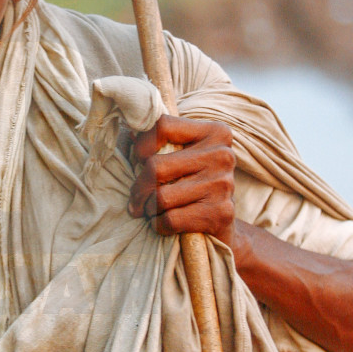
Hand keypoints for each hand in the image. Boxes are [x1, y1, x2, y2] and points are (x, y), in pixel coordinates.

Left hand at [128, 114, 235, 244]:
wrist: (222, 225)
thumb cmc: (194, 185)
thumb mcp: (185, 156)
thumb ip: (161, 142)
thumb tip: (128, 133)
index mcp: (215, 132)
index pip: (162, 126)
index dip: (141, 146)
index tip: (139, 162)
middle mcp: (223, 155)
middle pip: (156, 166)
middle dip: (138, 188)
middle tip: (136, 199)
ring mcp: (224, 184)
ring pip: (161, 197)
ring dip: (148, 209)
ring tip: (151, 211)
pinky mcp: (221, 213)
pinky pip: (171, 219)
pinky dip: (159, 225)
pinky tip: (163, 223)